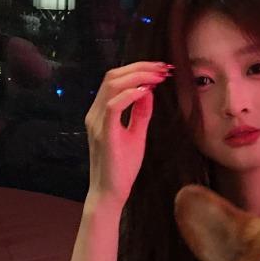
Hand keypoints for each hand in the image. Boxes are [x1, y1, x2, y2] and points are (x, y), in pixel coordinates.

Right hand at [84, 61, 171, 208]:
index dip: (137, 69)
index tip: (161, 69)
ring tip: (158, 77)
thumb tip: (148, 91)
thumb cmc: (122, 167)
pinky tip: (146, 91)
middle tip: (164, 68)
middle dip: (140, 68)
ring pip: (111, 85)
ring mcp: (97, 123)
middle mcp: (95, 114)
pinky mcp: (104, 134)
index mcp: (101, 112)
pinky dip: (130, 94)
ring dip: (138, 77)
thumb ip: (140, 113)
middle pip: (112, 76)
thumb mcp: (136, 134)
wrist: (111, 192)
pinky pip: (113, 106)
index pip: (115, 79)